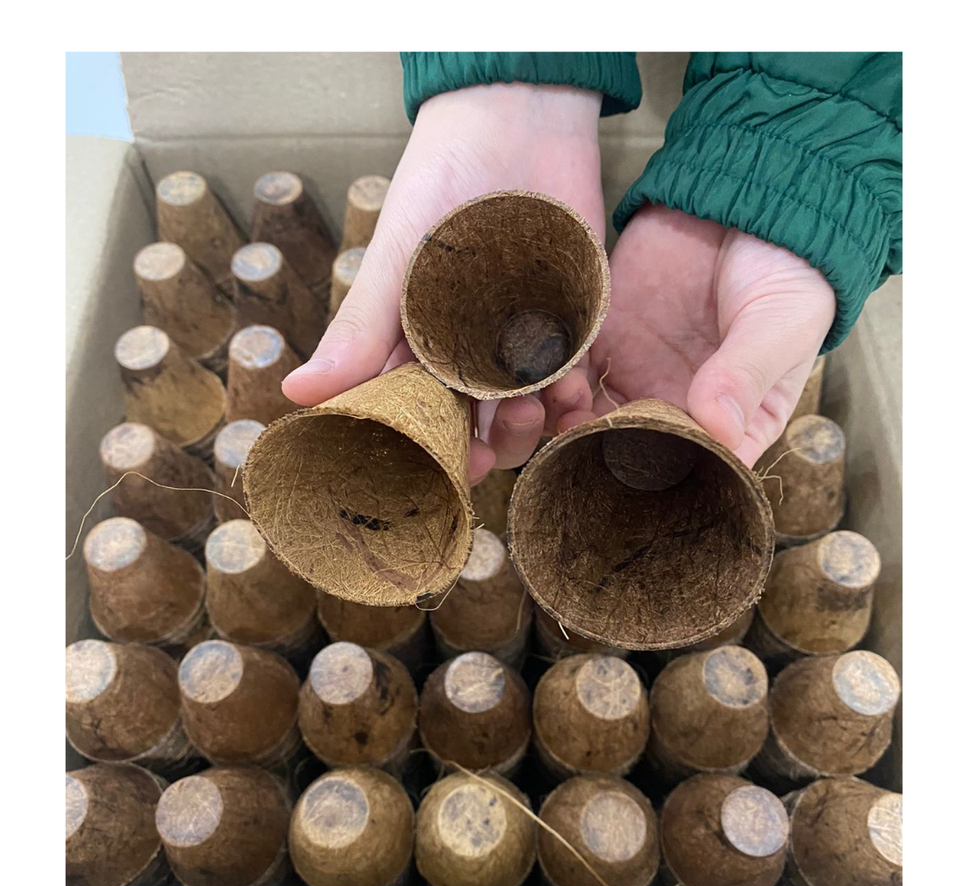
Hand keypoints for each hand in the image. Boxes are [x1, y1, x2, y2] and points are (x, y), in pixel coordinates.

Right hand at [282, 82, 604, 482]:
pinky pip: (572, 380)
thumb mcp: (394, 259)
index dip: (430, 456)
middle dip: (489, 449)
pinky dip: (576, 398)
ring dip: (534, 426)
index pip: (417, 422)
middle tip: (495, 444)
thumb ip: (359, 330)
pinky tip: (575, 395)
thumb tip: (297, 393)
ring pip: (525, 414)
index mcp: (416, 350)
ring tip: (541, 406)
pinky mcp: (568, 326)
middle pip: (477, 430)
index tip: (443, 474)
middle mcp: (467, 357)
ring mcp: (519, 345)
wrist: (518, 124)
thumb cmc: (441, 183)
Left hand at [547, 205, 836, 466]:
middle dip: (598, 454)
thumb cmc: (784, 271)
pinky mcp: (605, 339)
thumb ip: (745, 374)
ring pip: (590, 419)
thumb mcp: (779, 324)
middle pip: (630, 453)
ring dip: (567, 420)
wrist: (745, 201)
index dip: (664, 476)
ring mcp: (637, 376)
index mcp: (733, 422)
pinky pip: (571, 370)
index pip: (695, 467)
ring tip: (562, 403)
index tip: (636, 469)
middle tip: (577, 442)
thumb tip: (717, 428)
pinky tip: (550, 371)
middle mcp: (678, 409)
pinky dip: (555, 377)